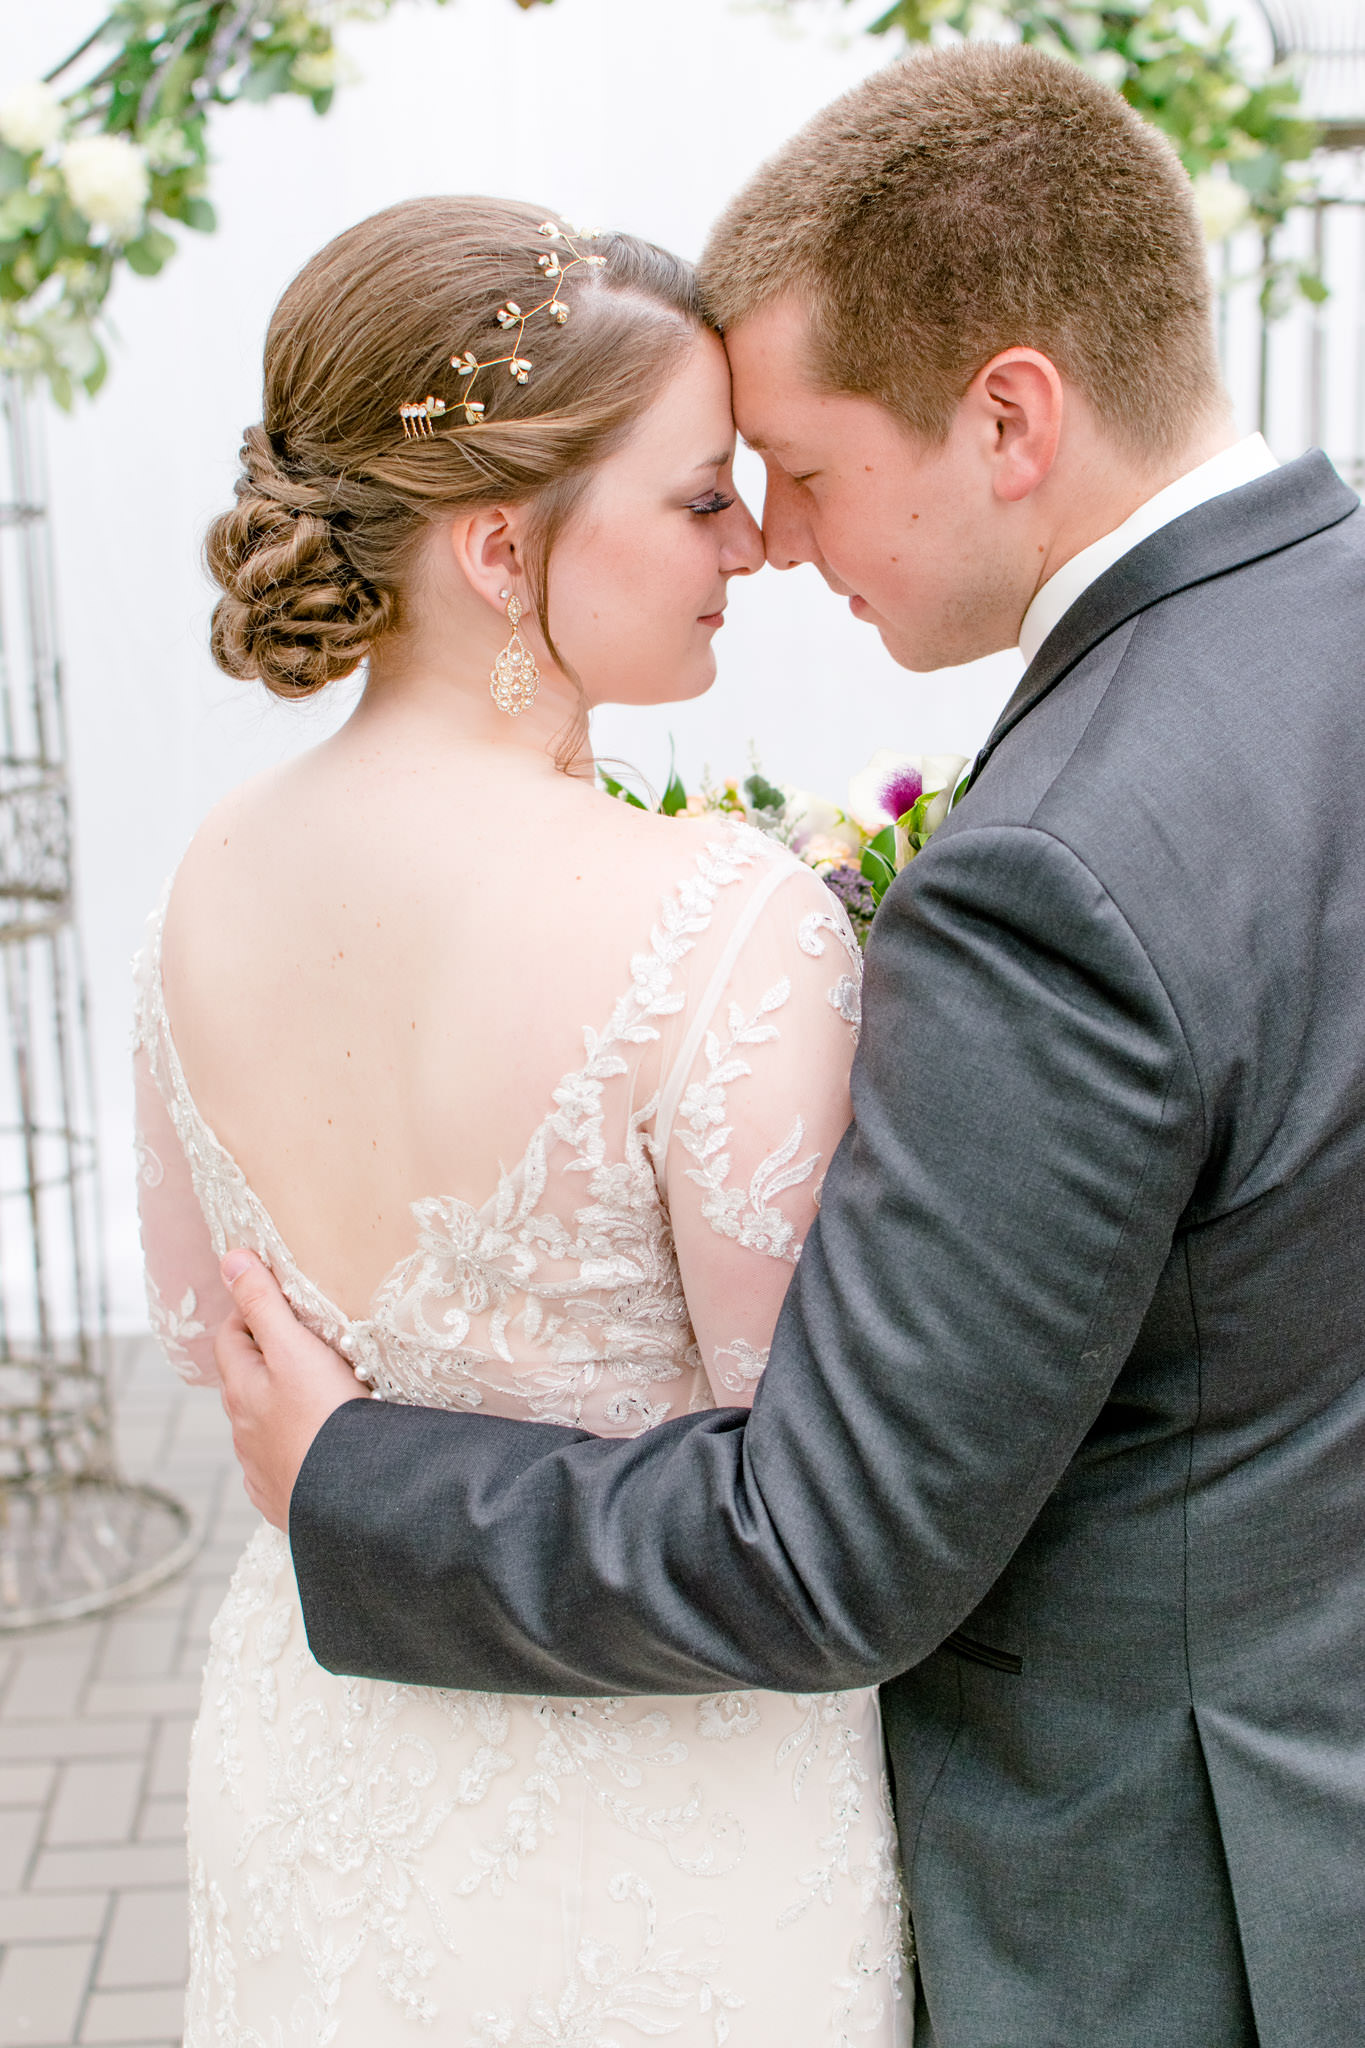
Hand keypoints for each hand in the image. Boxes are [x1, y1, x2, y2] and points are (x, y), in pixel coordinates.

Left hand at [214, 1250, 364, 1529]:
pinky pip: (279, 1468)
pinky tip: (316, 1451)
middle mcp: (243, 1431)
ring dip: (277, 1408)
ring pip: (260, 1427)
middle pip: (244, 1383)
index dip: (247, 1313)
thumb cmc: (323, 1418)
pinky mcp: (284, 1499)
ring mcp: (261, 1469)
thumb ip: (264, 1303)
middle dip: (264, 1360)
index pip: (230, 1338)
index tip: (276, 1302)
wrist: (350, 1500)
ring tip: (316, 1397)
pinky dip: (290, 1451)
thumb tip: (231, 1258)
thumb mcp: (294, 1349)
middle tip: (301, 1342)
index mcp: (242, 1390)